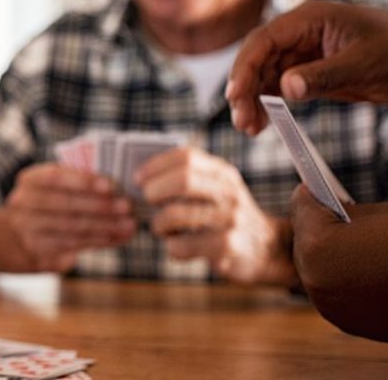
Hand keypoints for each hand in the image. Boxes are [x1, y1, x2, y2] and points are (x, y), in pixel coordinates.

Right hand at [0, 163, 134, 271]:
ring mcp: (28, 230)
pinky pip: (73, 246)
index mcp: (29, 180)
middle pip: (65, 205)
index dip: (83, 181)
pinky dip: (100, 241)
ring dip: (105, 226)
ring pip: (71, 228)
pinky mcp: (38, 253)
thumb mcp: (49, 188)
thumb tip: (117, 189)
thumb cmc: (43, 206)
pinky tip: (119, 237)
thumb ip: (75, 185)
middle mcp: (23, 204)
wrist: (7, 239)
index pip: (55, 177)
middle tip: (127, 206)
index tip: (110, 185)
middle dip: (99, 206)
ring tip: (129, 224)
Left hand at [136, 147, 293, 284]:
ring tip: (161, 228)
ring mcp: (230, 219)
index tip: (137, 179)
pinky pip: (181, 245)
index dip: (155, 166)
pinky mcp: (227, 247)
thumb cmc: (225, 216)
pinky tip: (177, 247)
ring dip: (158, 223)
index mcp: (222, 173)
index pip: (186, 157)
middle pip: (182, 180)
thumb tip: (140, 178)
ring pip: (175, 214)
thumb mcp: (215, 190)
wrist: (268, 249)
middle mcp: (228, 192)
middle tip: (146, 202)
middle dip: (154, 190)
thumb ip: (187, 179)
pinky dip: (171, 247)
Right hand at [226, 0, 387, 135]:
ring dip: (253, 99)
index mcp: (309, 19)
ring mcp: (302, 52)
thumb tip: (286, 87)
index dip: (245, 66)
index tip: (236, 94)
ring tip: (248, 127)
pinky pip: (278, 86)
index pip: (264, 40)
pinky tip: (261, 122)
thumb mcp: (362, 63)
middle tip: (241, 118)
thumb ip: (323, 75)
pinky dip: (268, 104)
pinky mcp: (308, 70)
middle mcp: (300, 32)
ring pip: (264, 74)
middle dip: (245, 88)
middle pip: (258, 58)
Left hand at [289, 185, 387, 341]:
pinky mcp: (346, 322)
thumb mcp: (379, 216)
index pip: (302, 208)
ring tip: (340, 241)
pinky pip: (333, 293)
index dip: (311, 194)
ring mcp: (329, 305)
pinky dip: (340, 280)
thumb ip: (349, 212)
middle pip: (305, 241)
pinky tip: (353, 269)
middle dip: (316, 226)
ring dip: (325, 256)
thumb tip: (334, 213)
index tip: (312, 188)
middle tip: (324, 212)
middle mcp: (314, 277)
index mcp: (318, 244)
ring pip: (316, 270)